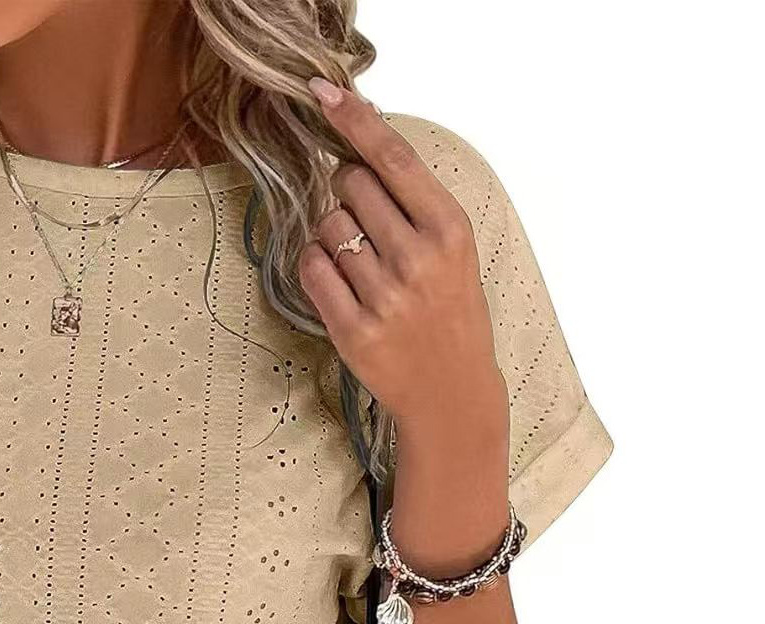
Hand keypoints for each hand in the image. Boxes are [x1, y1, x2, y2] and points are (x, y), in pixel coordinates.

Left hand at [299, 79, 506, 443]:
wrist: (451, 390)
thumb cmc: (449, 311)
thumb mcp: (452, 249)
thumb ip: (413, 202)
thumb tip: (361, 147)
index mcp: (448, 230)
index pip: (393, 159)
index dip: (355, 121)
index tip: (325, 94)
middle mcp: (417, 260)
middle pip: (352, 186)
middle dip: (349, 194)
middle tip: (368, 226)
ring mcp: (384, 297)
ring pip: (328, 227)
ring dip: (333, 235)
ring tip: (360, 264)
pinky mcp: (353, 330)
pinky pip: (312, 270)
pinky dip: (317, 267)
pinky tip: (340, 283)